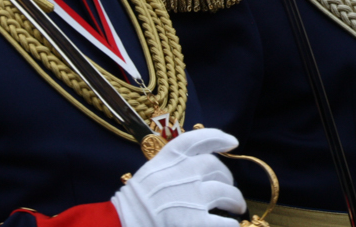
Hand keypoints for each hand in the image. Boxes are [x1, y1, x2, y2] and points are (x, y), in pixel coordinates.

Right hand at [112, 128, 245, 226]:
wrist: (119, 224)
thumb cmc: (134, 204)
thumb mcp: (150, 174)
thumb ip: (173, 167)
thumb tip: (200, 168)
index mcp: (170, 158)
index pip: (200, 139)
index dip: (219, 138)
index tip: (232, 142)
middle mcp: (185, 173)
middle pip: (217, 169)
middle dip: (226, 178)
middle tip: (228, 188)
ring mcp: (192, 197)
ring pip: (227, 194)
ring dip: (235, 201)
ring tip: (236, 208)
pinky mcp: (195, 223)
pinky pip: (224, 222)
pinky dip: (230, 224)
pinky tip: (230, 225)